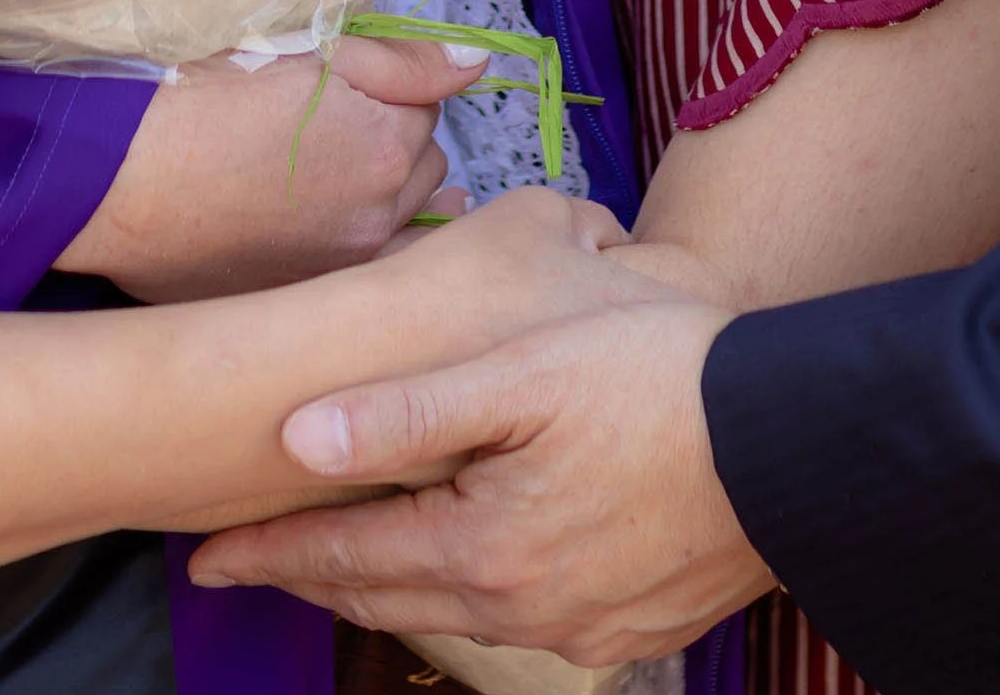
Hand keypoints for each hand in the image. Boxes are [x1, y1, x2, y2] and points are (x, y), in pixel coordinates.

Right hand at [56, 38, 486, 300]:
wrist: (121, 179)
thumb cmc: (202, 102)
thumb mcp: (302, 55)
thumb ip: (398, 61)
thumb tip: (479, 60)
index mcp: (386, 143)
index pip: (424, 102)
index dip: (382, 87)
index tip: (338, 87)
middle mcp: (381, 216)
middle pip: (420, 166)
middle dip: (390, 144)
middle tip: (325, 130)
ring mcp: (346, 267)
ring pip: (398, 220)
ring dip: (377, 199)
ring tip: (317, 182)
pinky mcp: (309, 300)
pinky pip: (364, 269)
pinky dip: (352, 247)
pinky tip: (310, 231)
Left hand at [187, 284, 776, 664]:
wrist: (796, 445)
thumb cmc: (659, 383)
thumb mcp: (522, 373)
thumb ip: (406, 409)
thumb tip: (296, 437)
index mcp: (485, 548)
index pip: (348, 553)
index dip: (270, 550)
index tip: (204, 553)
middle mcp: (523, 608)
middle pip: (391, 593)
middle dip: (312, 575)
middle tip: (244, 566)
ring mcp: (581, 626)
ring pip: (454, 610)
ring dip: (390, 582)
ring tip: (340, 559)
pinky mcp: (632, 625)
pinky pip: (522, 618)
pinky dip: (469, 591)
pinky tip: (467, 566)